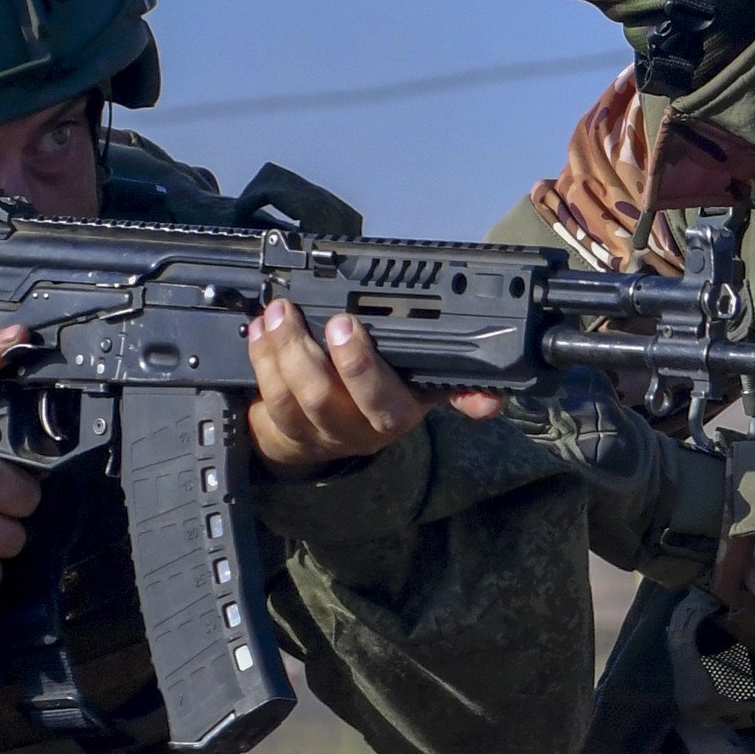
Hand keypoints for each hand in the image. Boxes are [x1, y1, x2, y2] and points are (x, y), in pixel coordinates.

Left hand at [240, 299, 490, 470]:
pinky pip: (269, 396)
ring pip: (294, 396)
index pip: (383, 398)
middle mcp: (354, 429)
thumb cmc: (377, 399)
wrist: (324, 440)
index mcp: (394, 414)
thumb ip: (455, 387)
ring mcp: (316, 430)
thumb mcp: (421, 393)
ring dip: (282, 351)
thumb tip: (494, 401)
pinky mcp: (285, 427)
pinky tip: (260, 330)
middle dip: (312, 354)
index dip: (362, 366)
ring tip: (280, 313)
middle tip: (316, 315)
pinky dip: (261, 358)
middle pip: (331, 398)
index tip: (348, 326)